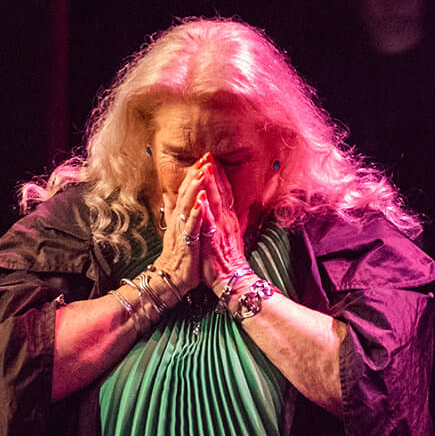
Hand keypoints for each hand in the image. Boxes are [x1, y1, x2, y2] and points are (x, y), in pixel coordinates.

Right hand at [152, 159, 204, 287]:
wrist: (171, 280)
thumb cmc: (179, 257)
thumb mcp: (178, 231)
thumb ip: (177, 213)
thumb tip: (172, 197)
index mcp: (180, 217)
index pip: (187, 191)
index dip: (194, 174)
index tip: (203, 158)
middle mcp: (179, 221)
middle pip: (187, 193)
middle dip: (195, 174)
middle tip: (205, 156)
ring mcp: (182, 231)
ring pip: (188, 205)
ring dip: (195, 188)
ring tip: (202, 172)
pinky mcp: (186, 243)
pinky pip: (191, 226)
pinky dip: (196, 214)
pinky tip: (200, 202)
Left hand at [192, 155, 251, 293]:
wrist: (233, 281)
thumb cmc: (226, 262)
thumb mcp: (228, 237)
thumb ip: (227, 221)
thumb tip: (229, 209)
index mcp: (227, 220)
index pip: (224, 193)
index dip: (219, 175)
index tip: (212, 160)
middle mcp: (226, 221)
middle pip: (220, 192)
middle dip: (214, 173)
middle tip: (208, 154)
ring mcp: (220, 230)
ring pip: (215, 203)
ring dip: (211, 185)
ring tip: (205, 167)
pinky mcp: (214, 240)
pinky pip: (209, 223)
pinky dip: (205, 209)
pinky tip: (201, 198)